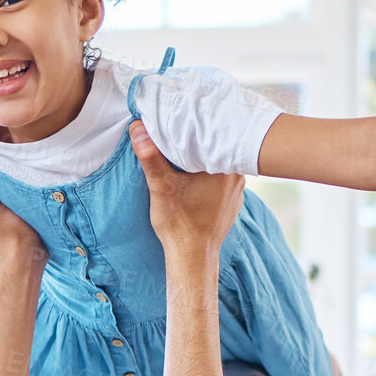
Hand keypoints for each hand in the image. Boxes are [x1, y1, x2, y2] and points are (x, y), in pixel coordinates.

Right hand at [130, 119, 244, 256]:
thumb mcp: (161, 187)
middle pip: (214, 148)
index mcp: (224, 166)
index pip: (210, 134)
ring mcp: (236, 190)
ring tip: (184, 152)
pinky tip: (194, 177)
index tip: (178, 117)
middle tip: (177, 131)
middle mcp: (236, 175)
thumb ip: (151, 156)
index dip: (193, 125)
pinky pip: (220, 180)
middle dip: (196, 141)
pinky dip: (207, 175)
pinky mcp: (231, 202)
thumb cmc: (179, 225)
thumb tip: (138, 128)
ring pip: (217, 164)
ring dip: (202, 159)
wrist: (192, 258)